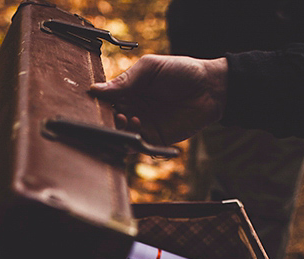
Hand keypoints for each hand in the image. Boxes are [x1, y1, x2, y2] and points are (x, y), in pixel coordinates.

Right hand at [89, 55, 227, 145]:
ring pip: (120, 134)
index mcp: (128, 90)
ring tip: (123, 117)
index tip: (92, 101)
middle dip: (104, 118)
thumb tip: (96, 90)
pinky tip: (136, 124)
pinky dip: (131, 140)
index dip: (98, 102)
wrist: (210, 87)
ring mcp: (142, 125)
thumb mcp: (150, 68)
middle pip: (109, 119)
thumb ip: (125, 80)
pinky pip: (137, 145)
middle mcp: (132, 109)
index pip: (105, 100)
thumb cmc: (182, 71)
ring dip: (117, 128)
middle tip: (108, 112)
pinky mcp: (154, 139)